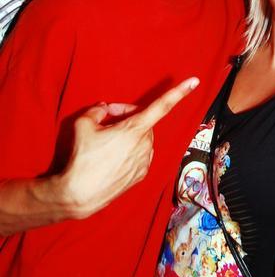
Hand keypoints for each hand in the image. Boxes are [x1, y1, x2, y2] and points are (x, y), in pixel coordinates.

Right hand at [59, 77, 198, 218]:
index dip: (179, 92)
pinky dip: (130, 150)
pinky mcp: (141, 175)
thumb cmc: (82, 158)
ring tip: (107, 140)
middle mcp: (145, 145)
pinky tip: (113, 155)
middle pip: (143, 121)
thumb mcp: (82, 125)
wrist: (79, 195)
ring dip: (129, 134)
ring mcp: (145, 161)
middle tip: (108, 118)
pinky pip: (141, 154)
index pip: (162, 105)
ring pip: (142, 138)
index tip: (194, 81)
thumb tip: (103, 109)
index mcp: (135, 129)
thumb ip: (96, 110)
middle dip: (128, 116)